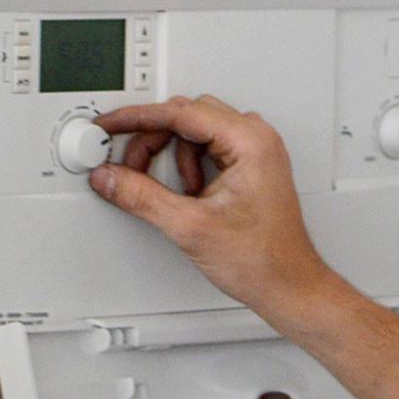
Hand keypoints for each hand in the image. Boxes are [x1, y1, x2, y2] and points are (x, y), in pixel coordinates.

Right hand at [90, 95, 332, 318]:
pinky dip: (185, 166)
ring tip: (170, 193)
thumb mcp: (189, 226)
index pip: (180, 112)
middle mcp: (255, 138)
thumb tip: (110, 176)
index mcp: (249, 142)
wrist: (288, 286)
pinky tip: (186, 194)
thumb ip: (141, 197)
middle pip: (185, 117)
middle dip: (152, 141)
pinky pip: (205, 148)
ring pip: (193, 132)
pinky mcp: (248, 165)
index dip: (137, 118)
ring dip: (170, 157)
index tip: (111, 124)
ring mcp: (254, 151)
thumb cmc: (262, 259)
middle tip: (128, 168)